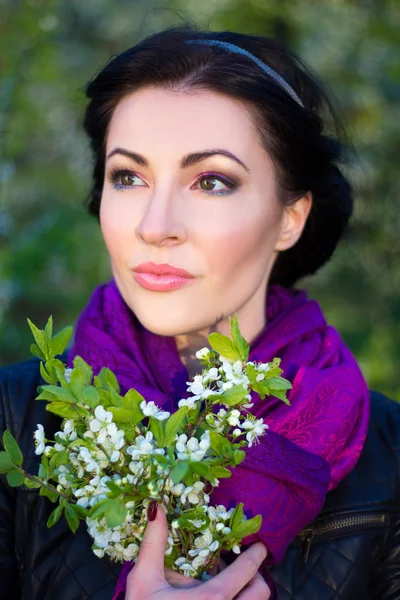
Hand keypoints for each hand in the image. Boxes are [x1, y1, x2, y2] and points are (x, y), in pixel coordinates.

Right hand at [125, 501, 269, 598]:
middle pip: (261, 592)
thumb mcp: (144, 581)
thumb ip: (154, 542)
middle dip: (255, 575)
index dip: (255, 554)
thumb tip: (157, 506)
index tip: (260, 544)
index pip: (247, 571)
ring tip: (224, 585)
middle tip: (240, 566)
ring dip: (245, 594)